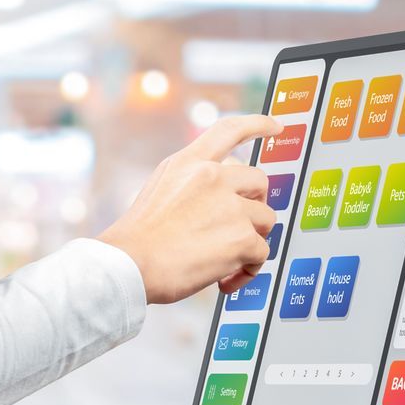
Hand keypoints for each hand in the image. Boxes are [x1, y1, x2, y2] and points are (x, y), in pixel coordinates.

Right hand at [97, 114, 283, 304]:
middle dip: (255, 204)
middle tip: (241, 226)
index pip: (230, 130)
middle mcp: (213, 177)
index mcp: (189, 163)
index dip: (258, 124)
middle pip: (259, 181)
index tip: (275, 126)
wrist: (129, 265)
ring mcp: (230, 206)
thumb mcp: (159, 190)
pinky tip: (224, 279)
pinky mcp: (242, 238)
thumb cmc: (138, 239)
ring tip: (227, 260)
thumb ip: (191, 184)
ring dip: (252, 240)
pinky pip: (262, 253)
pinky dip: (247, 270)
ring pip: (266, 220)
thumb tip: (220, 199)